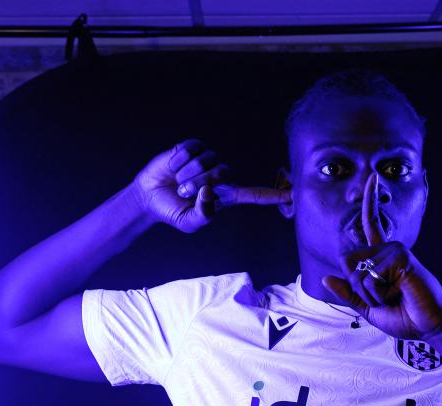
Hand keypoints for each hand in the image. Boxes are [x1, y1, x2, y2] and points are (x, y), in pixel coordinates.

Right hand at [134, 139, 290, 233]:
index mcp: (226, 195)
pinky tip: (173, 167)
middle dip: (199, 183)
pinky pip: (192, 149)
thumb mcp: (189, 223)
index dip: (273, 196)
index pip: (255, 195)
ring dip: (187, 174)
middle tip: (183, 191)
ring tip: (177, 182)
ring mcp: (207, 160)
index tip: (293, 196)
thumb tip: (209, 192)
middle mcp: (221, 176)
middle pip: (223, 174)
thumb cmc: (172, 211)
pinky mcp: (192, 148)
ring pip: (206, 161)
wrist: (148, 197)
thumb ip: (203, 215)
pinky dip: (179, 161)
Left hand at [322, 173, 441, 339]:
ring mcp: (394, 251)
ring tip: (395, 296)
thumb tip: (325, 278)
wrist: (430, 326)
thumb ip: (348, 293)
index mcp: (382, 257)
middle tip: (384, 297)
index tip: (374, 178)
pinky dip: (378, 294)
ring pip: (357, 273)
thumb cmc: (405, 317)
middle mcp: (388, 249)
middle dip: (357, 288)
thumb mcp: (369, 308)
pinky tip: (399, 293)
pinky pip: (369, 278)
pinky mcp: (400, 257)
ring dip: (370, 294)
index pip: (372, 224)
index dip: (370, 201)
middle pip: (346, 261)